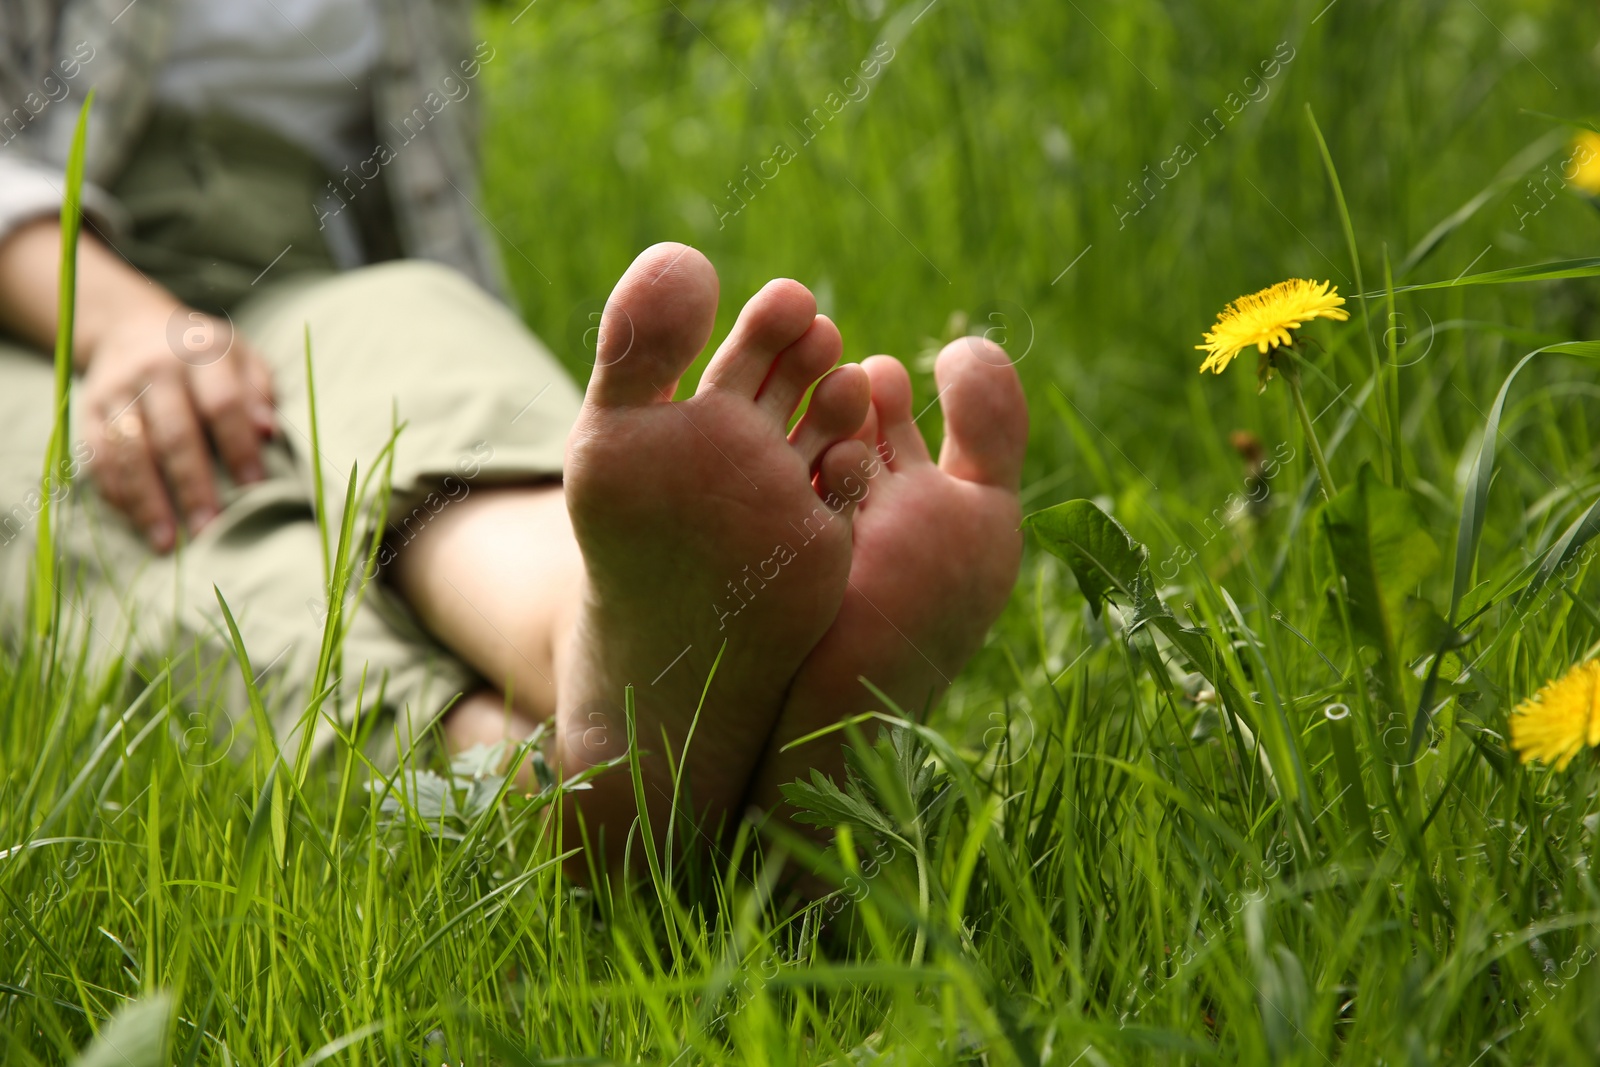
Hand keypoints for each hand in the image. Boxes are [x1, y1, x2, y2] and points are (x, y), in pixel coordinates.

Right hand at [81, 302, 275, 550]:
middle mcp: (156, 368)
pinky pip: (98, 456)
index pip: (223, 404)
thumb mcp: (243, 358)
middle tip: (210, 529)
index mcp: (203, 353)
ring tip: (166, 543)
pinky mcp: (90, 409)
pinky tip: (136, 522)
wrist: (134, 327)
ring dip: (148, 500)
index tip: (255, 487)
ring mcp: (118, 389)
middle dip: (192, 485)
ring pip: (130, 450)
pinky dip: (117, 492)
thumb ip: (260, 392)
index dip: (239, 447)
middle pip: (174, 433)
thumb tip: (268, 432)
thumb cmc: (206, 357)